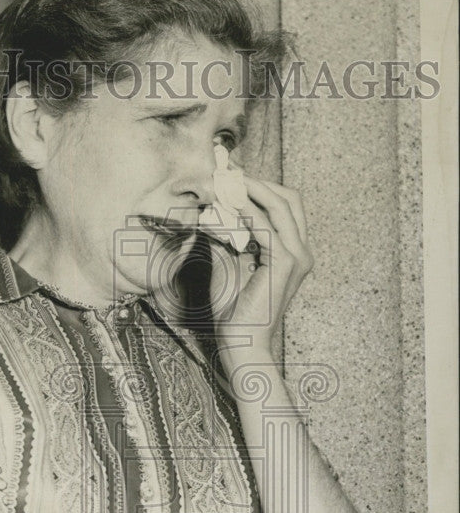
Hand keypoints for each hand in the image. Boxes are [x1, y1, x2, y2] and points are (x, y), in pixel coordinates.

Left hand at [201, 176, 313, 371]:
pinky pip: (266, 225)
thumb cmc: (233, 308)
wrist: (240, 341)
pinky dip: (245, 210)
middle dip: (256, 181)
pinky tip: (225, 204)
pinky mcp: (285, 264)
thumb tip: (210, 207)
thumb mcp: (228, 261)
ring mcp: (297, 257)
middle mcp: (301, 251)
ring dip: (249, 190)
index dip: (259, 185)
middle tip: (225, 171)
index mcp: (293, 250)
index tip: (229, 174)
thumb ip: (226, 234)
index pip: (284, 204)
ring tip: (223, 181)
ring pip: (279, 205)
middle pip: (288, 197)